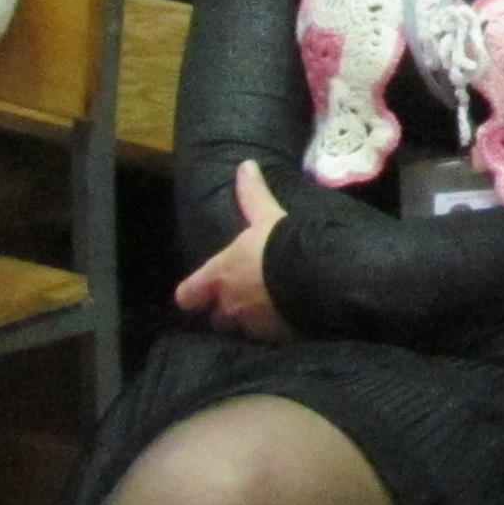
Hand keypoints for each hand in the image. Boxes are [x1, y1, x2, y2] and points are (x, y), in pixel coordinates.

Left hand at [173, 161, 294, 339]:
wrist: (315, 277)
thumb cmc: (281, 245)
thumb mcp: (266, 216)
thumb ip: (253, 195)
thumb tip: (245, 164)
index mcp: (221, 275)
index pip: (188, 293)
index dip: (191, 293)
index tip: (196, 293)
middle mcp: (230, 304)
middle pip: (216, 317)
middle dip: (226, 312)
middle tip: (241, 302)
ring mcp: (252, 326)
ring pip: (243, 330)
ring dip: (252, 323)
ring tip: (270, 314)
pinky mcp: (276, 339)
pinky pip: (271, 340)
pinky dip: (277, 332)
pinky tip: (291, 323)